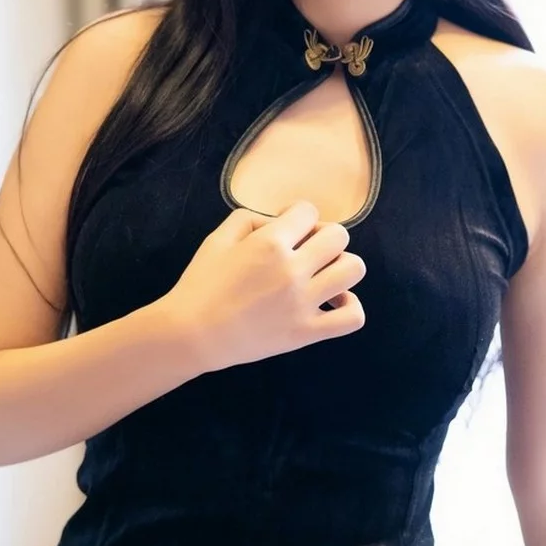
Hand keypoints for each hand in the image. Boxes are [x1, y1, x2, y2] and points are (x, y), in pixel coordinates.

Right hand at [157, 200, 366, 373]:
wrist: (192, 334)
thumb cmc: (201, 284)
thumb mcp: (217, 238)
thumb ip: (251, 218)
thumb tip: (280, 220)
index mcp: (270, 243)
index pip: (308, 211)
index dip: (299, 216)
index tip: (287, 230)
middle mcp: (292, 269)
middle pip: (339, 236)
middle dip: (324, 237)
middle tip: (307, 252)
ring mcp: (303, 302)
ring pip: (353, 269)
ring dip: (341, 266)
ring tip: (323, 276)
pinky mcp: (306, 332)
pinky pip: (352, 316)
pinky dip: (350, 306)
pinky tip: (333, 302)